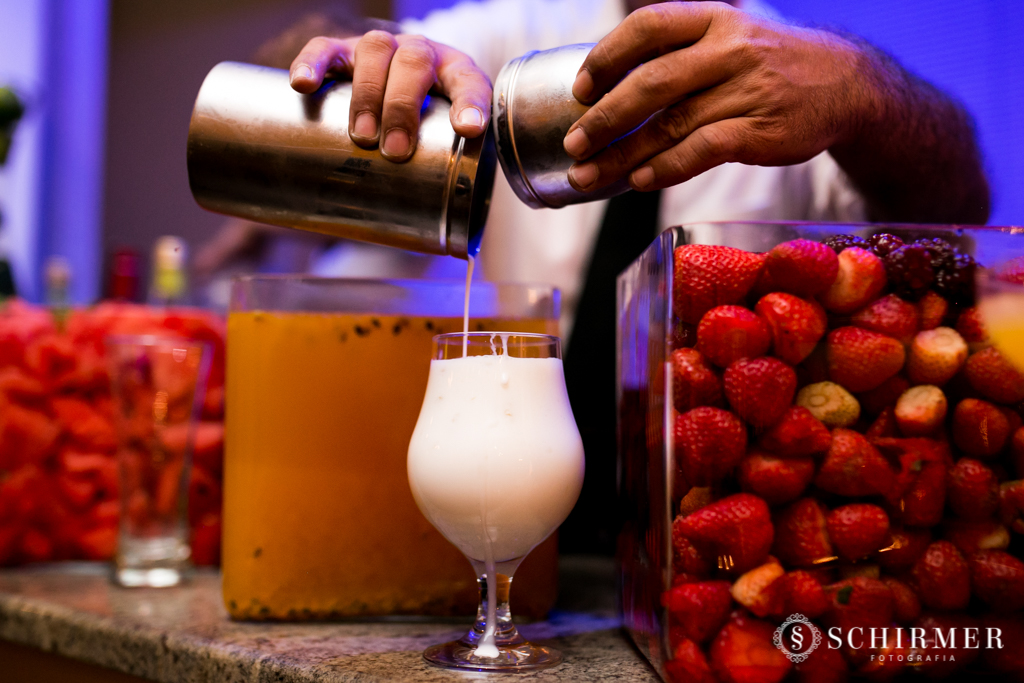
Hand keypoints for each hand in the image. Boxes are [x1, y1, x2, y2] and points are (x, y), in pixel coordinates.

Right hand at [290, 32, 491, 161]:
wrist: (393, 89)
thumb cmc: (421, 129)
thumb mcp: (443, 147)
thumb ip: (447, 181)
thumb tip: (450, 250)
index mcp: (455, 75)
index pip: (469, 82)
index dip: (471, 103)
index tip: (469, 129)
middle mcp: (420, 54)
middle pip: (415, 63)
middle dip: (404, 107)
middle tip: (395, 149)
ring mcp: (380, 49)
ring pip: (375, 51)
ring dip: (368, 92)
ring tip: (361, 136)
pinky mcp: (342, 50)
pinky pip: (325, 48)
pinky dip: (313, 64)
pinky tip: (302, 85)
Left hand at [563, 3, 868, 192]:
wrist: (845, 86)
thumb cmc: (768, 65)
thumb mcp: (728, 36)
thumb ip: (677, 51)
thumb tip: (606, 89)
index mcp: (713, 19)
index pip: (648, 28)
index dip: (607, 57)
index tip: (579, 89)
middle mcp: (729, 49)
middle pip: (651, 83)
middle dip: (604, 118)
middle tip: (573, 143)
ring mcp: (747, 90)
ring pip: (670, 125)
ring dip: (622, 155)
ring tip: (589, 176)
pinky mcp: (760, 131)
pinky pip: (701, 151)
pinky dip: (665, 169)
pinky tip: (638, 181)